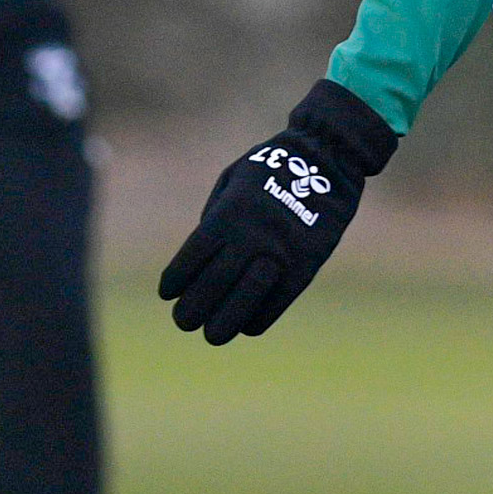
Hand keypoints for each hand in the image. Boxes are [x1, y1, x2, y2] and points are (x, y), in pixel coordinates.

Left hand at [158, 80, 399, 343]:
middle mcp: (250, 237)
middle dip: (192, 310)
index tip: (167, 294)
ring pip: (243, 301)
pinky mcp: (304, 266)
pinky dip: (257, 319)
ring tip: (211, 334)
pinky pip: (276, 303)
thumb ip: (214, 218)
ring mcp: (279, 253)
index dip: (175, 281)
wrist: (325, 160)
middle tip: (183, 322)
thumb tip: (199, 261)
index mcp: (228, 215)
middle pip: (212, 285)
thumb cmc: (270, 168)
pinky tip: (245, 326)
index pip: (191, 259)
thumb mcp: (232, 181)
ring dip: (223, 323)